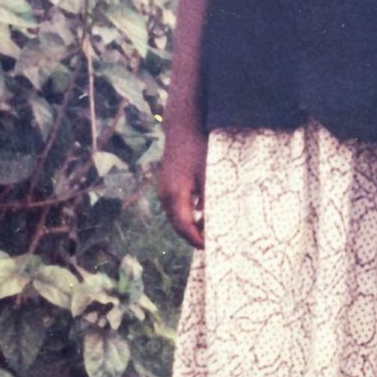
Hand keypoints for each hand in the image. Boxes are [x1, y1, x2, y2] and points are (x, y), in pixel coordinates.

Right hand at [158, 125, 207, 248]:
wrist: (183, 129)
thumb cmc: (198, 150)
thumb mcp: (208, 175)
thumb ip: (209, 200)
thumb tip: (213, 221)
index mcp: (175, 196)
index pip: (184, 227)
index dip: (196, 240)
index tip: (209, 247)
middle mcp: (165, 196)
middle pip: (178, 225)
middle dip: (192, 237)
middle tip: (209, 244)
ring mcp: (163, 191)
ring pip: (175, 217)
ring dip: (189, 226)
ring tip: (207, 232)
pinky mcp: (166, 185)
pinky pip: (175, 207)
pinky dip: (186, 215)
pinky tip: (200, 215)